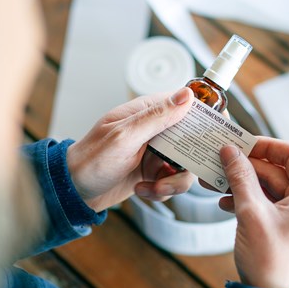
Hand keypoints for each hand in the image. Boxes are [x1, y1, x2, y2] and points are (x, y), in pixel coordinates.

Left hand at [66, 88, 194, 211]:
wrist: (73, 192)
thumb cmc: (90, 160)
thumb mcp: (124, 136)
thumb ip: (156, 117)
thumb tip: (186, 95)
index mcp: (147, 111)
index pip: (186, 105)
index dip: (204, 118)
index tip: (215, 134)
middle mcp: (155, 130)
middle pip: (192, 140)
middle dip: (188, 163)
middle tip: (173, 173)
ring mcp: (155, 152)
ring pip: (185, 165)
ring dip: (173, 182)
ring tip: (153, 187)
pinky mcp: (154, 172)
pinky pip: (173, 181)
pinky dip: (162, 190)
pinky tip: (143, 190)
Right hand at [219, 138, 288, 287]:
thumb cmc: (271, 262)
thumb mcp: (251, 213)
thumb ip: (240, 177)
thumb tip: (230, 151)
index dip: (265, 145)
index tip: (240, 144)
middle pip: (279, 171)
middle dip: (247, 167)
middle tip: (220, 162)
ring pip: (271, 187)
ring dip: (244, 184)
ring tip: (216, 183)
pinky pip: (270, 204)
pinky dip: (249, 200)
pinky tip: (226, 203)